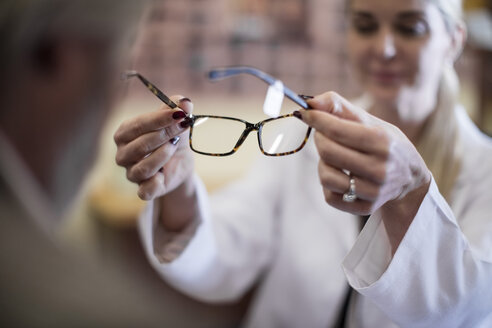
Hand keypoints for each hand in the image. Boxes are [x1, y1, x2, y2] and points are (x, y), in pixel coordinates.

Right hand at [114, 97, 194, 200]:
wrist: (180, 163)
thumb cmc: (171, 137)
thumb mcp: (176, 121)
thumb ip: (178, 109)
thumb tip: (185, 101)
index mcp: (125, 133)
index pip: (137, 125)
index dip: (159, 119)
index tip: (179, 114)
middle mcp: (123, 154)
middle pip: (139, 147)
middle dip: (164, 135)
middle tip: (182, 126)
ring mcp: (131, 173)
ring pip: (142, 169)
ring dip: (162, 156)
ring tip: (174, 146)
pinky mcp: (143, 190)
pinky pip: (144, 191)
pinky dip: (155, 184)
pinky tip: (165, 174)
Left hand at [300, 92, 430, 249]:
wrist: (409, 178)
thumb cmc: (383, 143)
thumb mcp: (369, 120)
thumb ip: (338, 106)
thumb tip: (309, 102)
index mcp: (382, 141)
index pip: (336, 130)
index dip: (316, 120)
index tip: (305, 114)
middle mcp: (380, 169)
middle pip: (328, 152)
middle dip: (319, 139)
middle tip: (323, 134)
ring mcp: (373, 191)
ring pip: (326, 177)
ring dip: (322, 163)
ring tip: (333, 157)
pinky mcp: (365, 207)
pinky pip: (330, 196)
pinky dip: (329, 184)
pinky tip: (340, 174)